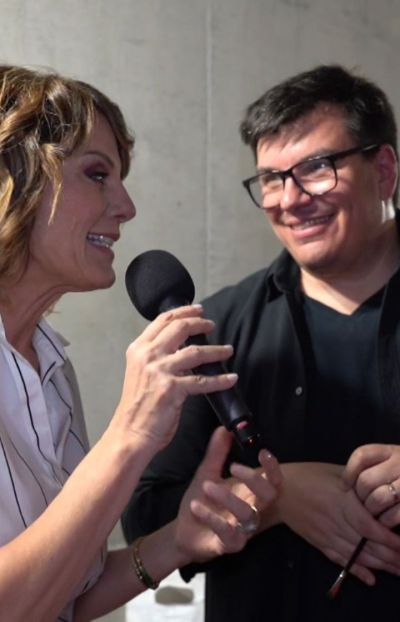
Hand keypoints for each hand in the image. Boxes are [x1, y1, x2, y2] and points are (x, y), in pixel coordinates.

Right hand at [112, 305, 236, 450]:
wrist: (130, 432)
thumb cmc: (137, 407)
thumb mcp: (141, 372)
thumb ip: (156, 357)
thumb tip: (181, 347)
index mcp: (138, 349)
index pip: (163, 320)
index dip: (183, 311)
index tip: (198, 310)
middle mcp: (147, 356)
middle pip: (179, 328)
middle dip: (200, 323)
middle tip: (212, 325)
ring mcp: (159, 371)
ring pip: (195, 352)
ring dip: (216, 351)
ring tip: (228, 350)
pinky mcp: (172, 388)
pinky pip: (202, 380)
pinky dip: (220, 379)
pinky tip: (230, 378)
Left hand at [174, 427, 281, 562]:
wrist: (185, 531)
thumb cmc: (203, 501)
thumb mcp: (207, 473)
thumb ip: (217, 453)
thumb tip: (223, 428)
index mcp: (250, 493)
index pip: (272, 481)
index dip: (272, 468)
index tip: (263, 452)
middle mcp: (252, 510)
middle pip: (268, 496)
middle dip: (254, 480)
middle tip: (234, 466)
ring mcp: (242, 529)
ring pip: (246, 514)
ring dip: (227, 498)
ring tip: (206, 485)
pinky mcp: (228, 545)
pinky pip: (226, 533)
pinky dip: (212, 518)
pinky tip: (197, 506)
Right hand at [276, 462, 399, 584]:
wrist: (277, 491)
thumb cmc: (308, 475)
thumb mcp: (335, 472)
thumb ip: (357, 482)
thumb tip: (379, 491)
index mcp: (340, 500)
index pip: (368, 525)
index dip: (388, 538)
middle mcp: (334, 520)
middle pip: (366, 544)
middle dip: (390, 556)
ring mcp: (325, 534)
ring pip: (356, 554)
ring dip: (380, 565)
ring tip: (398, 570)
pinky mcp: (318, 543)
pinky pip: (340, 559)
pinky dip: (356, 570)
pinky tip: (371, 579)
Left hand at [343, 444, 399, 522]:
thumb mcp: (392, 464)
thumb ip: (373, 468)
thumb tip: (344, 485)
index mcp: (391, 451)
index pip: (362, 455)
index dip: (349, 472)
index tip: (345, 486)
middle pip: (366, 480)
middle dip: (361, 496)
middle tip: (364, 504)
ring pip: (378, 498)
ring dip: (372, 511)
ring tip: (375, 514)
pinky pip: (393, 515)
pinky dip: (386, 521)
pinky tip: (388, 522)